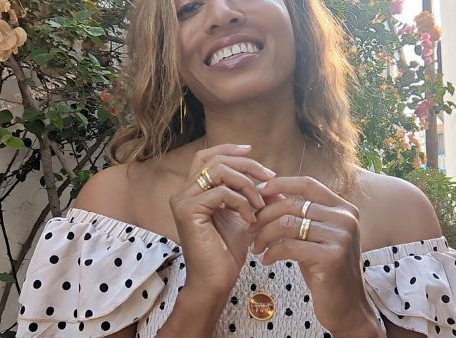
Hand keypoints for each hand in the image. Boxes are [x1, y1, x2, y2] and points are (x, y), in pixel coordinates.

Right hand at [169, 144, 274, 295]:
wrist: (215, 281)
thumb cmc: (226, 252)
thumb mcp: (243, 216)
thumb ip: (251, 196)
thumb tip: (272, 179)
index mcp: (193, 191)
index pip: (207, 157)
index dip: (228, 149)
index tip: (251, 150)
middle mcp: (183, 192)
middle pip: (215, 159)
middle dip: (246, 165)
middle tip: (269, 177)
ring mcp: (182, 200)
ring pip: (218, 171)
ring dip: (246, 183)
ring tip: (260, 202)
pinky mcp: (187, 211)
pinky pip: (221, 192)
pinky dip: (241, 201)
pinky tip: (250, 218)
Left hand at [250, 176, 377, 334]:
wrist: (347, 307)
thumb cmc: (326, 271)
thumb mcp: (313, 237)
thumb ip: (297, 215)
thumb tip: (266, 193)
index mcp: (344, 208)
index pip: (307, 183)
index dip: (279, 184)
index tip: (257, 193)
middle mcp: (345, 218)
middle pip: (292, 204)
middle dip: (264, 215)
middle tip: (249, 228)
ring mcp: (341, 236)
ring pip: (287, 223)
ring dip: (264, 235)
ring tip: (256, 247)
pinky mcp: (331, 256)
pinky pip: (289, 246)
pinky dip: (271, 252)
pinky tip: (266, 260)